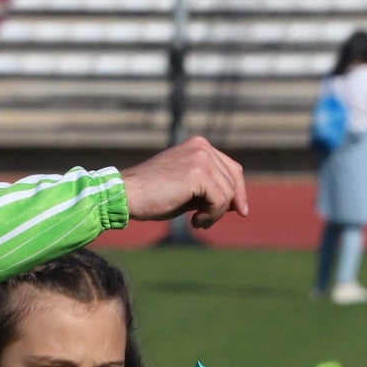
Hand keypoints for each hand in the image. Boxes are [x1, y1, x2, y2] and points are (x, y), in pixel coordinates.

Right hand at [120, 136, 250, 229]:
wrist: (126, 195)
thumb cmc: (152, 195)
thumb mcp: (186, 188)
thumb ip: (209, 188)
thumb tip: (236, 203)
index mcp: (199, 145)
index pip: (232, 168)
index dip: (239, 191)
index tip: (240, 211)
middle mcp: (202, 146)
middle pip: (234, 181)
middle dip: (225, 206)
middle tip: (204, 221)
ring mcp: (201, 157)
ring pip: (228, 193)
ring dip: (216, 214)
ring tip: (197, 221)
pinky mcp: (198, 173)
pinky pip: (220, 200)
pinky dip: (212, 216)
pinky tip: (195, 221)